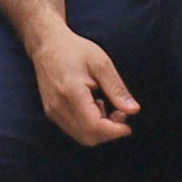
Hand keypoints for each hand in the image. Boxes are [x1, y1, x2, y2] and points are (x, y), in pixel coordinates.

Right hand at [28, 21, 138, 150]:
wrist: (47, 44)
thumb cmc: (75, 50)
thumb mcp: (101, 63)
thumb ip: (117, 89)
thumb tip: (134, 111)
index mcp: (71, 93)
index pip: (94, 126)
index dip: (114, 131)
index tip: (128, 126)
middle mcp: (58, 106)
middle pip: (88, 137)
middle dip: (109, 132)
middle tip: (120, 114)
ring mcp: (52, 111)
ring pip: (81, 136)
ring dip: (99, 129)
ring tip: (105, 105)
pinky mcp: (51, 112)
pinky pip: (73, 129)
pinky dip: (88, 126)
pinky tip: (93, 106)